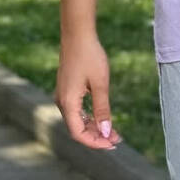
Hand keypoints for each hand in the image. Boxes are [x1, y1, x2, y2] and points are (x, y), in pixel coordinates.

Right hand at [55, 33, 120, 149]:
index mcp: (68, 102)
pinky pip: (77, 111)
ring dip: (94, 128)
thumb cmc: (90, 56)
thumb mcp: (100, 84)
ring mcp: (63, 96)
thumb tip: (107, 132)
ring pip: (78, 120)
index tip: (113, 144)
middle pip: (77, 129)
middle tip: (118, 139)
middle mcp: (62, 102)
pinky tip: (103, 119)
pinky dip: (89, 118)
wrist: (77, 35)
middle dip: (97, 137)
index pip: (78, 133)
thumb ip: (102, 110)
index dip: (95, 142)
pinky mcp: (67, 90)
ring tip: (114, 132)